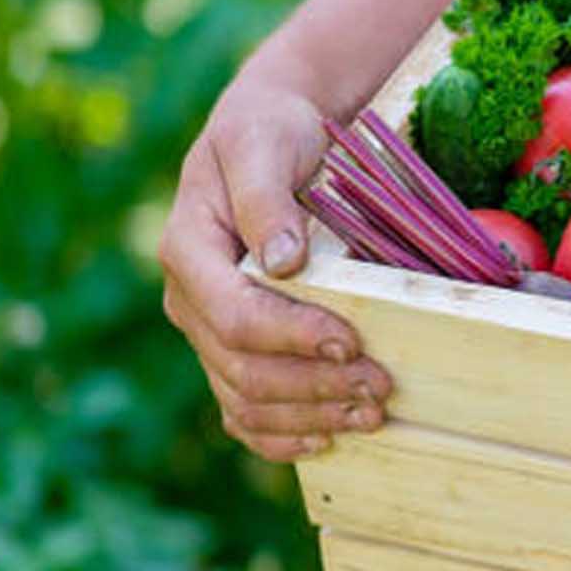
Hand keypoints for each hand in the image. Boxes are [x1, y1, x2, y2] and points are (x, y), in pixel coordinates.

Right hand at [159, 81, 392, 461]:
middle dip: (314, 386)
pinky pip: (245, 409)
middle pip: (245, 367)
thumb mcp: (263, 145)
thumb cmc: (269, 131)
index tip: (350, 343)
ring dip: (310, 416)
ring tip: (372, 415)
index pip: (236, 315)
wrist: (273, 131)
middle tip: (381, 386)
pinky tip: (328, 438)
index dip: (293, 337)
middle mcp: (193, 299)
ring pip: (247, 398)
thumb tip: (282, 261)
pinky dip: (283, 434)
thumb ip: (265, 199)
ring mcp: (211, 329)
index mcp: (189, 251)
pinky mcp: (237, 346)